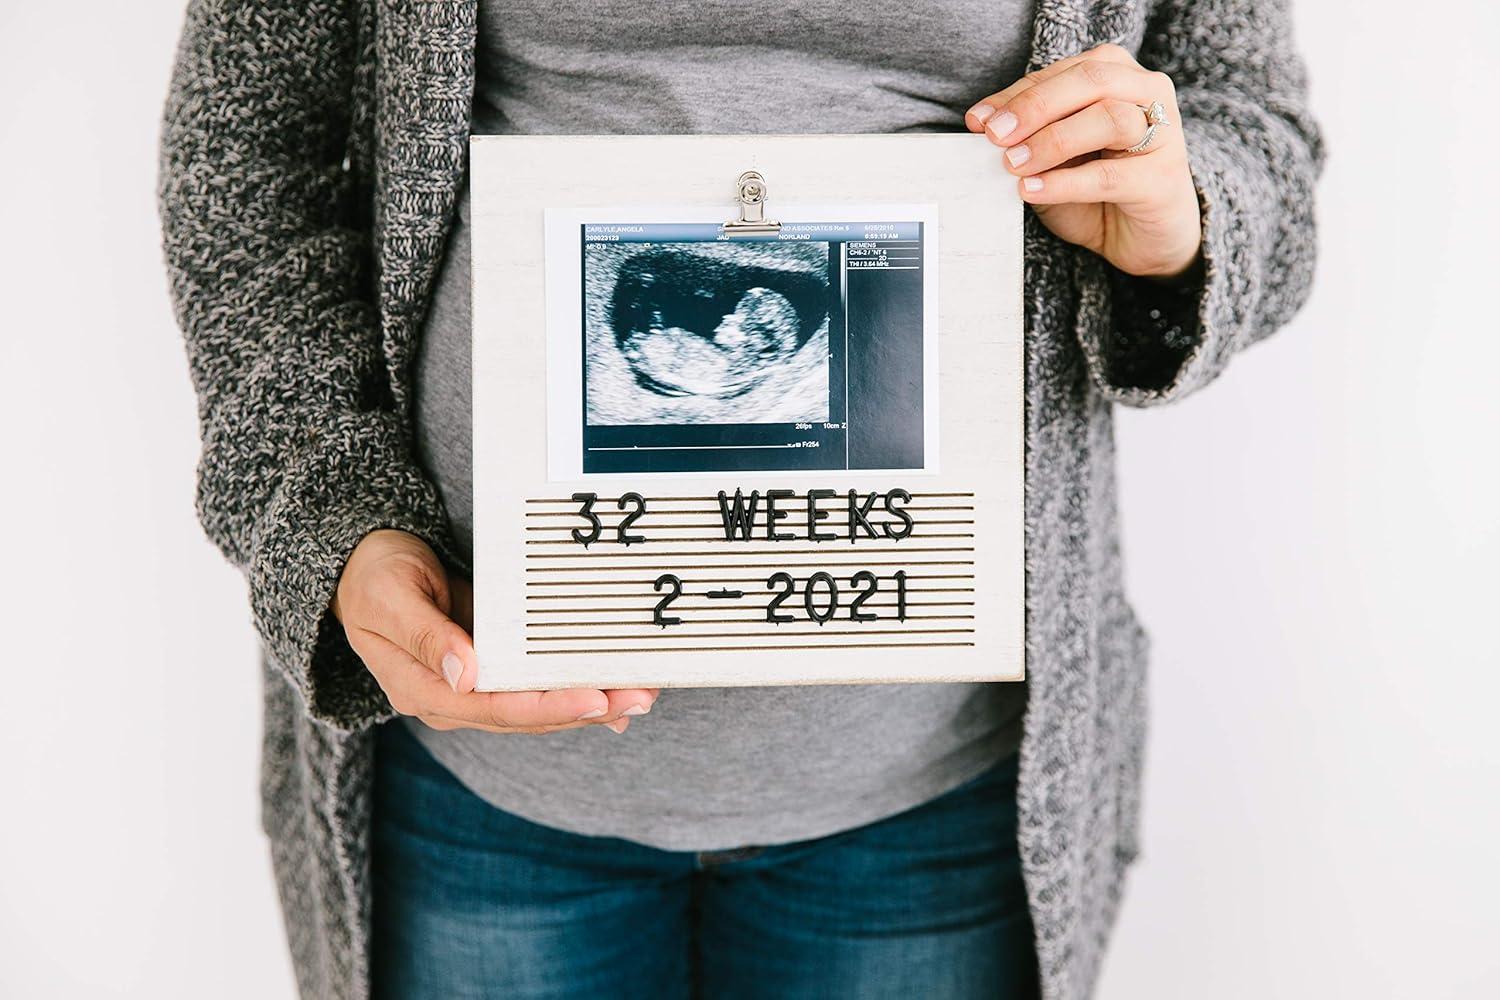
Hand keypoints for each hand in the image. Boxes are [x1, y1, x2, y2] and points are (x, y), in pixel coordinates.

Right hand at [332, 529, 657, 733]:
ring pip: (538, 707)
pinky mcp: (489, 670)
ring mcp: (472, 688)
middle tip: (640, 697)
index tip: (596, 699)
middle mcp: (453, 699)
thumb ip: (426, 634)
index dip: (549, 707)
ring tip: (641, 695)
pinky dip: (574, 691)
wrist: (358, 570)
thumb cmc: (373, 577)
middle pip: (528, 716)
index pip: (496, 708)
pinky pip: (536, 688)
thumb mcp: (390, 596)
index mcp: (424, 689)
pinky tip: (614, 695)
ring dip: (590, 704)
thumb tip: (466, 673)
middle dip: (587, 710)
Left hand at [965, 43, 1201, 280]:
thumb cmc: (1097, 191)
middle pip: (1090, 81)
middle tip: (996, 135)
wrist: (1142, 239)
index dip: (1016, 94)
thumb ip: (1027, 136)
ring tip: (1013, 164)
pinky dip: (1065, 183)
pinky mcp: (1162, 179)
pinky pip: (1110, 176)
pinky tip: (1033, 189)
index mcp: (1117, 75)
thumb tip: (982, 123)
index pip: (1062, 73)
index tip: (978, 120)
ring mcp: (1162, 134)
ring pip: (1108, 119)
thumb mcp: (1054, 158)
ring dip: (1052, 141)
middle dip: (1035, 106)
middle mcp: (1146, 94)